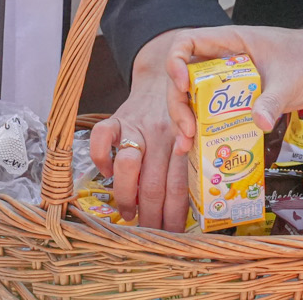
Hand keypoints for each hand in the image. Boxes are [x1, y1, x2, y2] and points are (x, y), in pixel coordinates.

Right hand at [86, 34, 190, 228]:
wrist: (168, 67)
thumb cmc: (187, 108)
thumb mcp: (199, 131)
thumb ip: (197, 160)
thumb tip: (201, 205)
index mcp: (186, 140)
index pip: (180, 186)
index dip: (175, 215)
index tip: (172, 236)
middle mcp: (163, 134)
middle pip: (153, 184)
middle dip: (150, 216)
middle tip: (150, 235)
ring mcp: (138, 125)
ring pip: (127, 165)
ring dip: (125, 196)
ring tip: (128, 213)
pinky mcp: (118, 115)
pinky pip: (102, 137)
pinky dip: (101, 158)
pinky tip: (106, 173)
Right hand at [160, 23, 302, 143]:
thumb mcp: (291, 80)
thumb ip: (273, 100)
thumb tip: (260, 122)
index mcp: (231, 42)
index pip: (187, 42)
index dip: (175, 62)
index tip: (184, 86)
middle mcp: (223, 59)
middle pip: (183, 77)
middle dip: (178, 104)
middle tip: (188, 131)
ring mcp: (228, 79)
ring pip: (194, 96)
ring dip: (185, 119)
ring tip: (188, 145)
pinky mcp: (237, 98)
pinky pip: (211, 110)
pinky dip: (202, 128)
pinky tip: (199, 148)